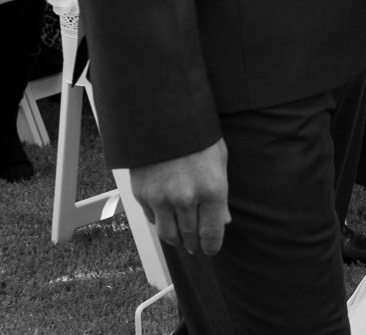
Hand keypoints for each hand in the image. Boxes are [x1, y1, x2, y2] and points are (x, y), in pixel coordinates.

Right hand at [128, 140, 229, 255]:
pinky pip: (153, 219)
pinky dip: (160, 221)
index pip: (211, 233)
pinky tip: (167, 216)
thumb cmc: (196, 135)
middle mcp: (186, 198)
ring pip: (168, 234)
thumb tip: (223, 221)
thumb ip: (220, 195)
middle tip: (195, 246)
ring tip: (181, 238)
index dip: (212, 246)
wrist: (162, 116)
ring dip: (176, 240)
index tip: (211, 249)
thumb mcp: (219, 160)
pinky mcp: (142, 194)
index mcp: (211, 189)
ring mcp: (161, 198)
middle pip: (190, 236)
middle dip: (194, 244)